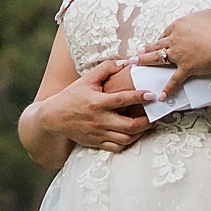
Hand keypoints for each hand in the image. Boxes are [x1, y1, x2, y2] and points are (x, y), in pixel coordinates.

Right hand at [34, 59, 150, 151]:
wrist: (54, 118)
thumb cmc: (72, 96)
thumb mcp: (87, 79)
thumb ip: (106, 68)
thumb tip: (126, 62)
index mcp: (97, 103)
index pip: (122, 99)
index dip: (138, 97)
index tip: (152, 94)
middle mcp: (99, 120)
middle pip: (129, 125)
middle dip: (146, 121)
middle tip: (155, 114)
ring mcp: (99, 133)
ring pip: (126, 139)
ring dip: (140, 132)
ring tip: (148, 123)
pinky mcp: (97, 143)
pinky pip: (117, 147)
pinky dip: (129, 142)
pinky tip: (134, 134)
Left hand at [137, 9, 210, 88]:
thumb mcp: (209, 15)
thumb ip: (199, 17)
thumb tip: (198, 18)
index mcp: (181, 25)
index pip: (167, 32)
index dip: (161, 38)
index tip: (158, 42)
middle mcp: (176, 38)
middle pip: (157, 44)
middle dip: (146, 49)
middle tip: (138, 52)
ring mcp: (179, 53)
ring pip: (157, 58)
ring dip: (144, 62)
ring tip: (135, 64)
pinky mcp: (186, 67)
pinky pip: (174, 80)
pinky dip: (168, 88)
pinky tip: (162, 94)